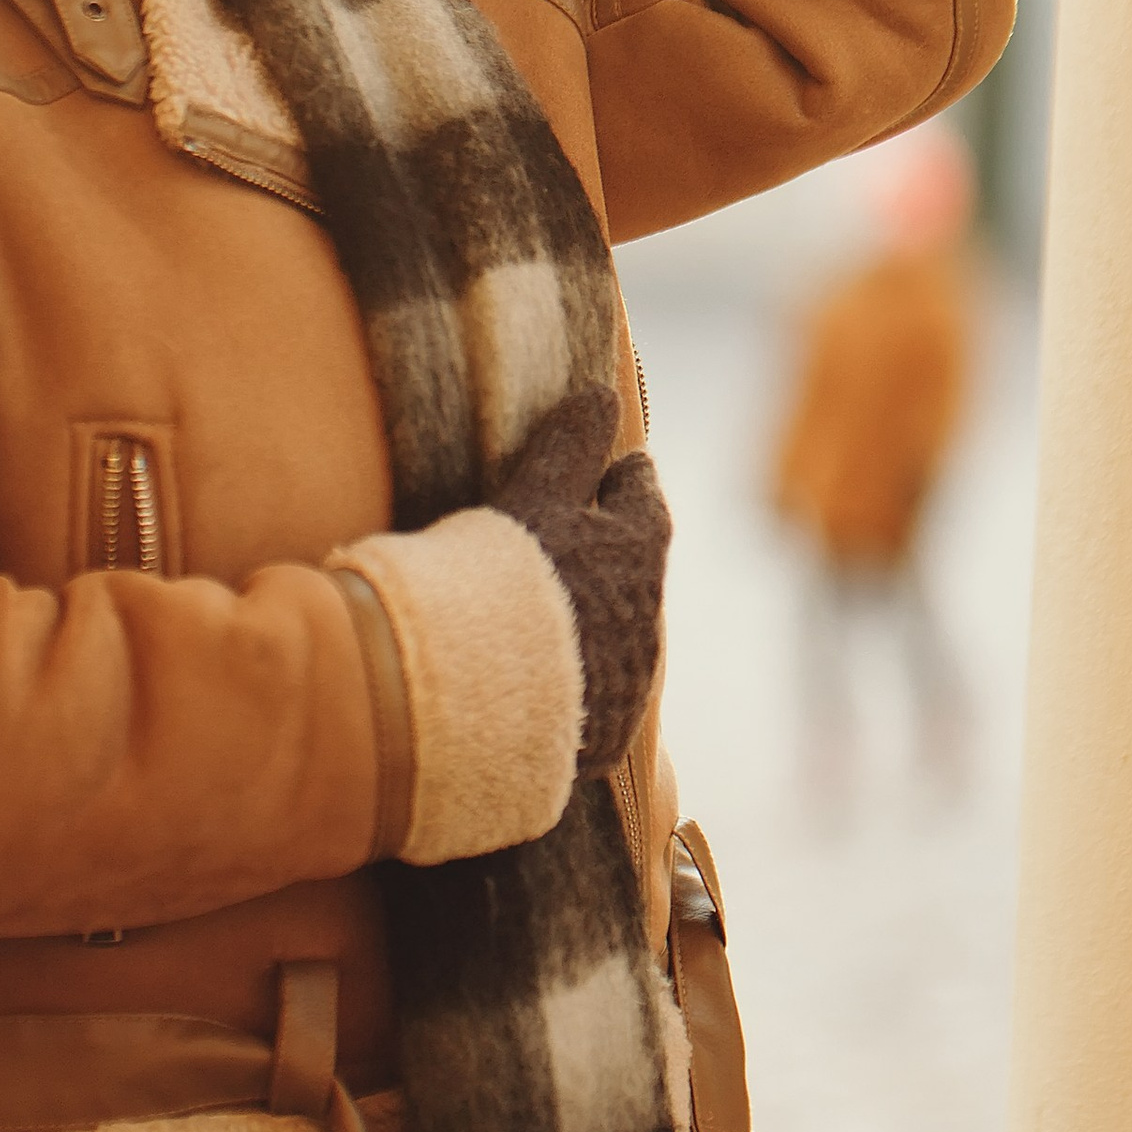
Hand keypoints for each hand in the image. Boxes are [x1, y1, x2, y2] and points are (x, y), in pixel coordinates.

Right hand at [487, 386, 670, 775]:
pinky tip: (543, 688)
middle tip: (578, 547)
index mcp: (638, 550)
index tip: (614, 469)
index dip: (622, 479)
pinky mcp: (601, 737)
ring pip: (621, 639)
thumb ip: (570, 445)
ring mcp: (628, 682)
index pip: (642, 497)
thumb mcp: (535, 496)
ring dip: (596, 626)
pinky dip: (577, 686)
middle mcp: (647, 618)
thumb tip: (603, 394)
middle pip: (635, 573)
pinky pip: (597, 702)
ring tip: (556, 623)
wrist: (485, 702)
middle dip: (613, 557)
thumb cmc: (508, 583)